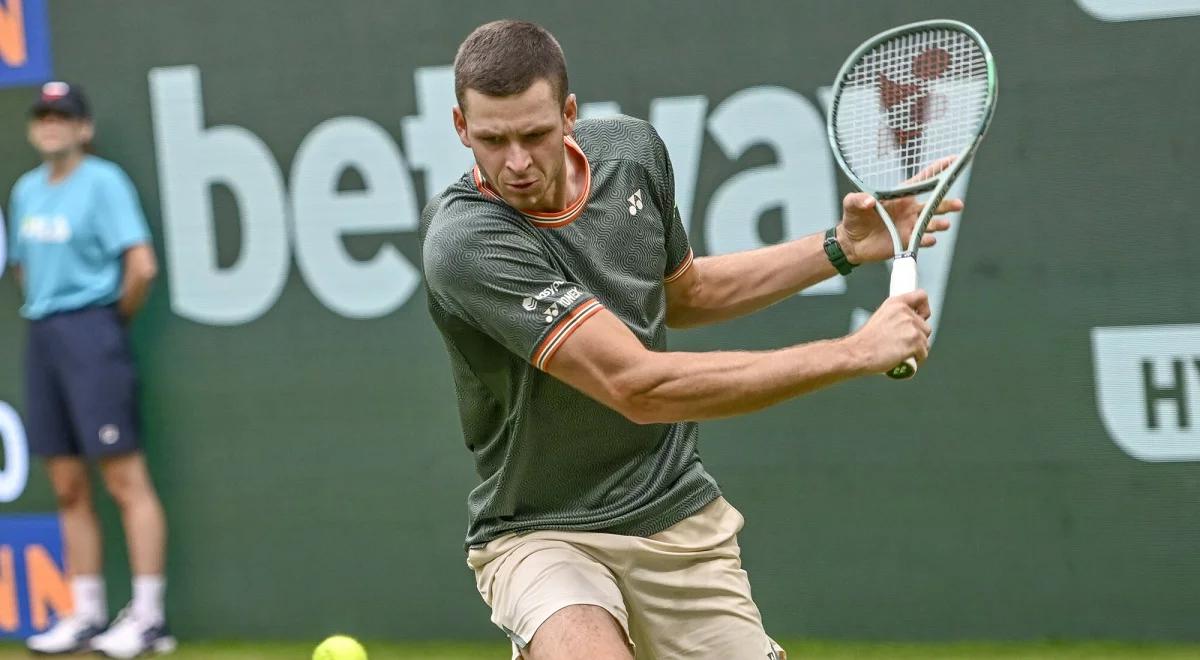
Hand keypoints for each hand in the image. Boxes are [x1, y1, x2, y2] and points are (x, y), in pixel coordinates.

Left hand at [837, 156, 962, 264]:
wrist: (851, 243)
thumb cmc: (854, 218)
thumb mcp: (851, 204)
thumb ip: (858, 199)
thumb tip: (870, 201)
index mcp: (900, 196)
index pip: (923, 180)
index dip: (938, 169)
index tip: (954, 160)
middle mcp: (909, 209)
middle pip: (934, 204)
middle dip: (947, 203)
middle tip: (958, 204)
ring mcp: (910, 226)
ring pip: (931, 223)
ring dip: (940, 223)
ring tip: (944, 224)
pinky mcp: (906, 242)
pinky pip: (921, 240)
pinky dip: (927, 240)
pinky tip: (929, 239)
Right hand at [845, 290, 931, 373]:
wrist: (858, 353)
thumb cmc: (865, 341)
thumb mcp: (880, 317)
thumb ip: (897, 316)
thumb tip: (910, 323)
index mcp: (896, 303)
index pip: (921, 296)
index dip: (924, 309)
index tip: (921, 317)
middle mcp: (905, 312)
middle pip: (925, 326)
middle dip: (917, 337)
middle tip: (902, 344)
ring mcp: (911, 327)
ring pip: (925, 342)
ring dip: (917, 350)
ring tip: (900, 353)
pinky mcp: (914, 342)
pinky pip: (924, 353)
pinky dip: (917, 360)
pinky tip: (904, 360)